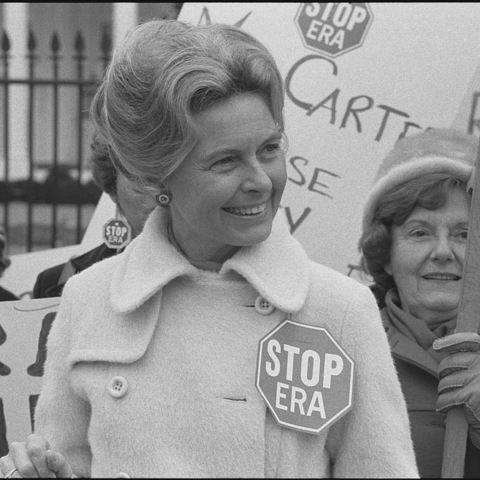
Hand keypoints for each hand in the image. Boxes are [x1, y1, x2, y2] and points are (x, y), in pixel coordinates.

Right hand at [0, 434, 72, 477]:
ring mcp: (6, 460)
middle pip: (26, 467)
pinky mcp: (1, 472)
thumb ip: (58, 460)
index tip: (52, 477)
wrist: (46, 477)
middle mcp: (18, 447)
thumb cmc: (53, 471)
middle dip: (38, 477)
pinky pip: (8, 479)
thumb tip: (49, 453)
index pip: (35, 450)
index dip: (44, 467)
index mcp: (34, 440)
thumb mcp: (60, 465)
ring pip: (16, 476)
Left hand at [433, 332, 479, 447]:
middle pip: (449, 363)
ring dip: (444, 391)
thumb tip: (441, 348)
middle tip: (449, 386)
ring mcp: (477, 379)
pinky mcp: (471, 395)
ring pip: (445, 381)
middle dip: (445, 374)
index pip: (469, 341)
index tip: (437, 346)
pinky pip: (446, 398)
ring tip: (450, 399)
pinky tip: (445, 409)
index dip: (451, 341)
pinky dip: (443, 404)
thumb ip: (471, 368)